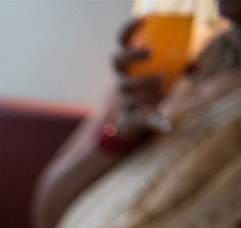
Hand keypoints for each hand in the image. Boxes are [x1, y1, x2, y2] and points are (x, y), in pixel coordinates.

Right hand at [111, 18, 167, 135]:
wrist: (135, 117)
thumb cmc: (154, 86)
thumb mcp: (166, 72)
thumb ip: (178, 66)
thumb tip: (194, 65)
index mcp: (127, 61)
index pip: (122, 40)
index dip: (128, 29)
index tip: (142, 20)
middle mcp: (121, 75)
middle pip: (117, 61)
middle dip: (131, 55)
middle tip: (149, 52)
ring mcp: (124, 94)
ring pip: (125, 87)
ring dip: (141, 82)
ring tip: (160, 80)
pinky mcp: (130, 113)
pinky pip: (139, 115)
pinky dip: (155, 120)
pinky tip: (167, 124)